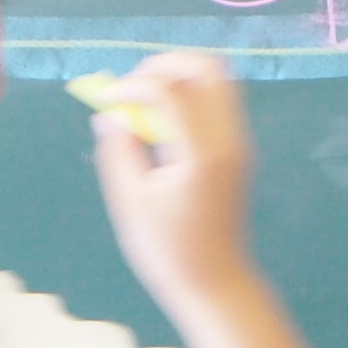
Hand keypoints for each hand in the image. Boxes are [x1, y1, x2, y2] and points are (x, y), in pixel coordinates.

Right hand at [89, 51, 266, 323]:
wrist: (215, 283)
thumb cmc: (168, 251)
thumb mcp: (130, 201)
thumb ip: (119, 150)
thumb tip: (111, 114)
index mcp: (202, 154)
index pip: (171, 90)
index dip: (134, 85)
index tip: (107, 100)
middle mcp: (229, 140)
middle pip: (208, 67)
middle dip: (164, 64)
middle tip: (132, 87)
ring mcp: (239, 143)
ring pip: (216, 80)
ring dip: (177, 78)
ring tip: (144, 104)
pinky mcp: (237, 149)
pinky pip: (216, 102)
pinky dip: (186, 97)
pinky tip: (159, 122)